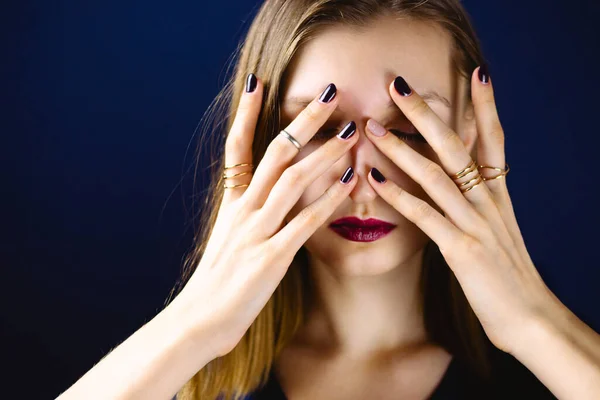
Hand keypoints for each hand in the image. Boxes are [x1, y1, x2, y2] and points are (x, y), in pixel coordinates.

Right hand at [180, 76, 358, 356]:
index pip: (235, 148)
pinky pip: (304, 221)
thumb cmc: (216, 282)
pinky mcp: (271, 257)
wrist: (198, 320)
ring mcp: (256, 231)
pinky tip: (349, 181)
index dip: (245, 114)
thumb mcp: (226, 239)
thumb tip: (265, 196)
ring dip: (323, 153)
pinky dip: (327, 198)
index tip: (256, 82)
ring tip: (350, 131)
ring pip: (291, 180)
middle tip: (330, 93)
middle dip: (303, 120)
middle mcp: (242, 210)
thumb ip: (246, 214)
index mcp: (231, 203)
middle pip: (274, 153)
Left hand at [363, 67, 556, 354]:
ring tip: (372, 127)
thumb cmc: (508, 277)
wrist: (531, 318)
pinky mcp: (462, 250)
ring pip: (436, 175)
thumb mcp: (500, 231)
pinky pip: (425, 216)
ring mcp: (476, 224)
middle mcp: (488, 202)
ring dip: (402, 148)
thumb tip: (468, 181)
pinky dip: (398, 195)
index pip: (494, 140)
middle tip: (398, 84)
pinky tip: (374, 179)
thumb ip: (482, 203)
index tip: (476, 72)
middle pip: (457, 147)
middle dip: (427, 113)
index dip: (486, 107)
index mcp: (498, 196)